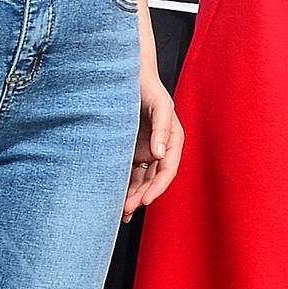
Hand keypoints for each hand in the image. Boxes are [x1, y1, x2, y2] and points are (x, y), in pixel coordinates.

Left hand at [126, 65, 183, 214]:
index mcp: (172, 140)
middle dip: (142, 196)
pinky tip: (115, 199)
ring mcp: (145, 151)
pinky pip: (128, 173)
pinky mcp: (130, 151)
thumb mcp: (160, 104)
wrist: (124, 76)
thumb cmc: (147, 87)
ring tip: (121, 212)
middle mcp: (160, 149)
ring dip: (133, 196)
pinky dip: (124, 187)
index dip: (158, 187)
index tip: (146, 200)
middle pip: (153, 180)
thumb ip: (163, 129)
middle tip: (128, 209)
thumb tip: (160, 155)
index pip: (167, 170)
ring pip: (141, 180)